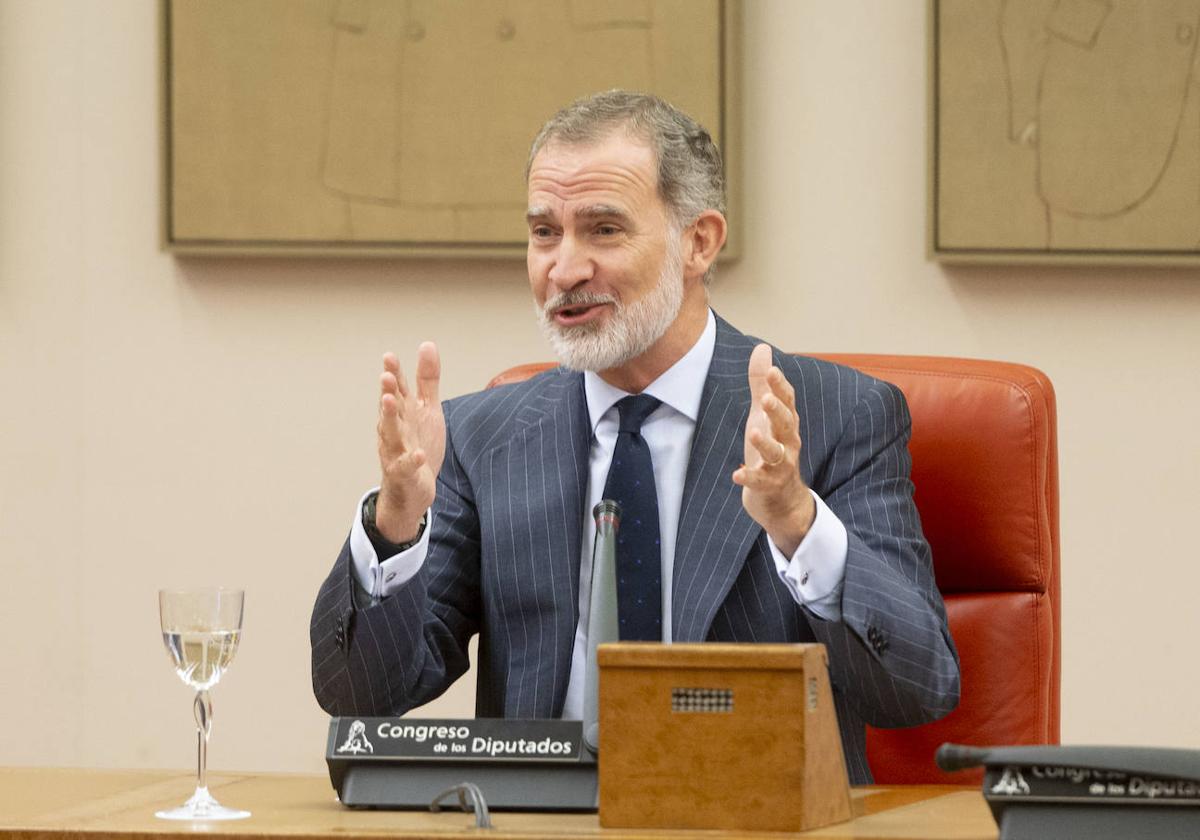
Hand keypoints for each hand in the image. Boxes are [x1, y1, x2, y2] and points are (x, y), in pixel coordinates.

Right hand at [375, 342, 444, 542]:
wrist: (414, 488)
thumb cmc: (418, 443)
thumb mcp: (427, 408)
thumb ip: (426, 379)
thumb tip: (426, 344)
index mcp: (401, 413)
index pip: (396, 390)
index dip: (393, 374)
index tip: (389, 357)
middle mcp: (394, 430)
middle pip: (390, 409)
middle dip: (387, 392)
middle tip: (385, 375)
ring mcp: (396, 451)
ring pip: (391, 434)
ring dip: (389, 418)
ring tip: (389, 401)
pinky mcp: (404, 473)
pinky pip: (406, 466)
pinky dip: (411, 460)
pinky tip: (418, 454)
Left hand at [732, 344, 815, 555]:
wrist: (781, 499)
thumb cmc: (772, 448)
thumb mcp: (764, 415)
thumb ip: (762, 383)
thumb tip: (762, 348)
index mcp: (786, 423)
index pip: (787, 401)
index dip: (780, 386)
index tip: (772, 371)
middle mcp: (788, 442)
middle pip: (786, 424)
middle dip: (777, 411)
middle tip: (766, 399)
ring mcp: (780, 466)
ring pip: (777, 453)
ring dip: (765, 443)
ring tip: (753, 432)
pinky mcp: (768, 486)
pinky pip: (760, 481)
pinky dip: (749, 478)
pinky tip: (736, 474)